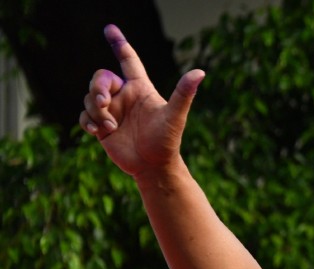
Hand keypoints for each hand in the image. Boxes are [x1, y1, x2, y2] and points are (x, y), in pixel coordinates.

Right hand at [80, 24, 204, 177]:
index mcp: (140, 88)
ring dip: (96, 111)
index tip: (109, 28)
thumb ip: (183, 93)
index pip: (127, 60)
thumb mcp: (175, 115)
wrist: (154, 166)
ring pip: (89, 98)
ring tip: (112, 127)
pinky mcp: (102, 127)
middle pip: (100, 78)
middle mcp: (125, 96)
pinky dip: (87, 121)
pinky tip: (98, 132)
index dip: (118, 43)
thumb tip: (200, 72)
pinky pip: (84, 116)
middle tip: (104, 103)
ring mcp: (113, 111)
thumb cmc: (167, 140)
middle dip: (98, 88)